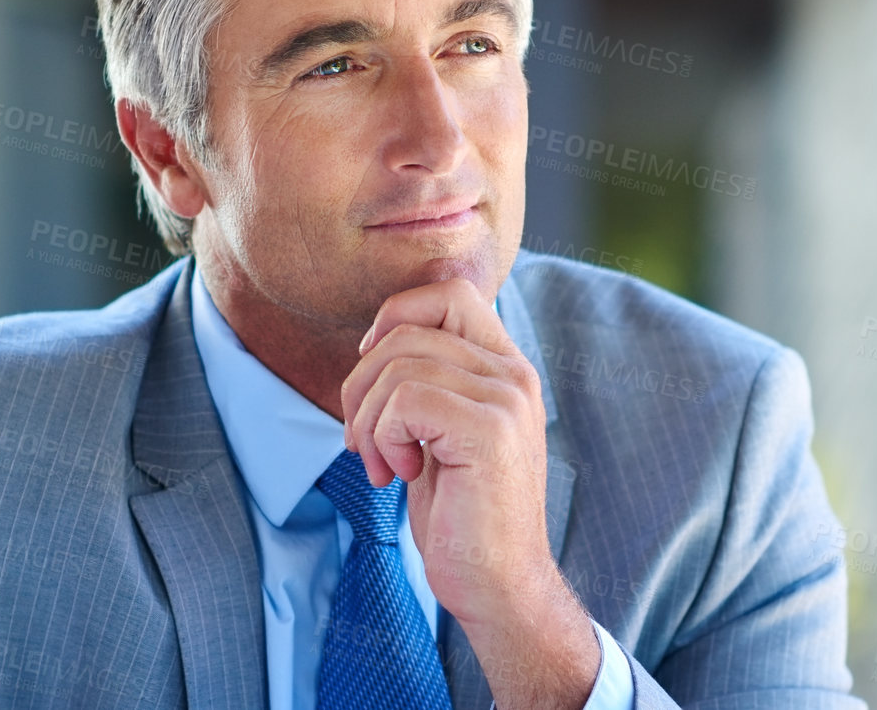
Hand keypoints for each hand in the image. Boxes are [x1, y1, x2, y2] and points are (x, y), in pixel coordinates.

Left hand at [342, 278, 598, 708]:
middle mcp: (515, 374)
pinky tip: (398, 474)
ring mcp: (507, 400)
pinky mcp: (488, 431)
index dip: (397, 317)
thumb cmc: (463, 516)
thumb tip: (378, 337)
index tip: (377, 373)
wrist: (499, 585)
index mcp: (507, 367)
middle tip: (363, 440)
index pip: (450, 291)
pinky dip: (382, 438)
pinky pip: (404, 401)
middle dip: (362, 383)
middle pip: (408, 328)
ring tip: (383, 465)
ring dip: (367, 421)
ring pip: (398, 366)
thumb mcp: (443, 434)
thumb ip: (431, 381)